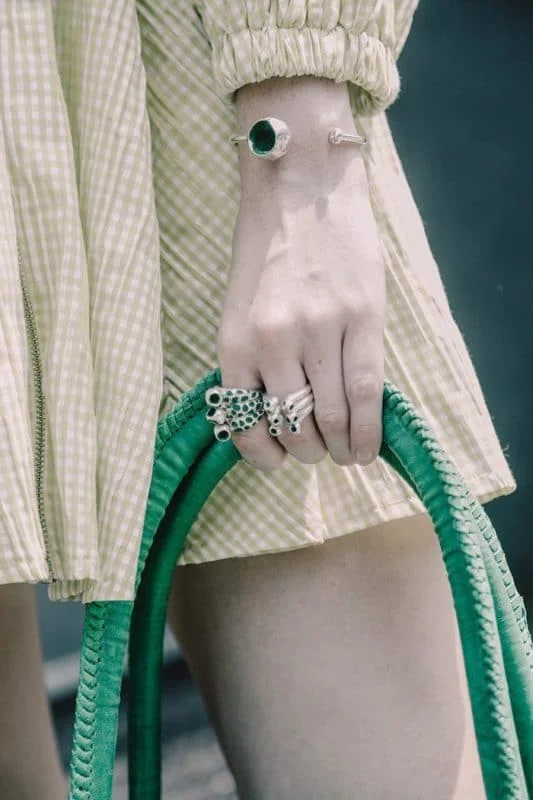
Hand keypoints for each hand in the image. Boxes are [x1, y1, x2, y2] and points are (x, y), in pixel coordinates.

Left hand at [216, 78, 385, 471]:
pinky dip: (368, 432)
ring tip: (345, 453)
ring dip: (339, 448)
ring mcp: (321, 329)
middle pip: (294, 426)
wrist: (302, 183)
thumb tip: (277, 415)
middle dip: (307, 452)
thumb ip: (254, 360)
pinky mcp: (363, 316)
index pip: (246, 424)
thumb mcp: (240, 307)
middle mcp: (274, 341)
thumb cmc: (267, 247)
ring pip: (333, 417)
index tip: (277, 460)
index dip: (263, 455)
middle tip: (317, 450)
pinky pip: (367, 392)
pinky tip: (368, 450)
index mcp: (235, 340)